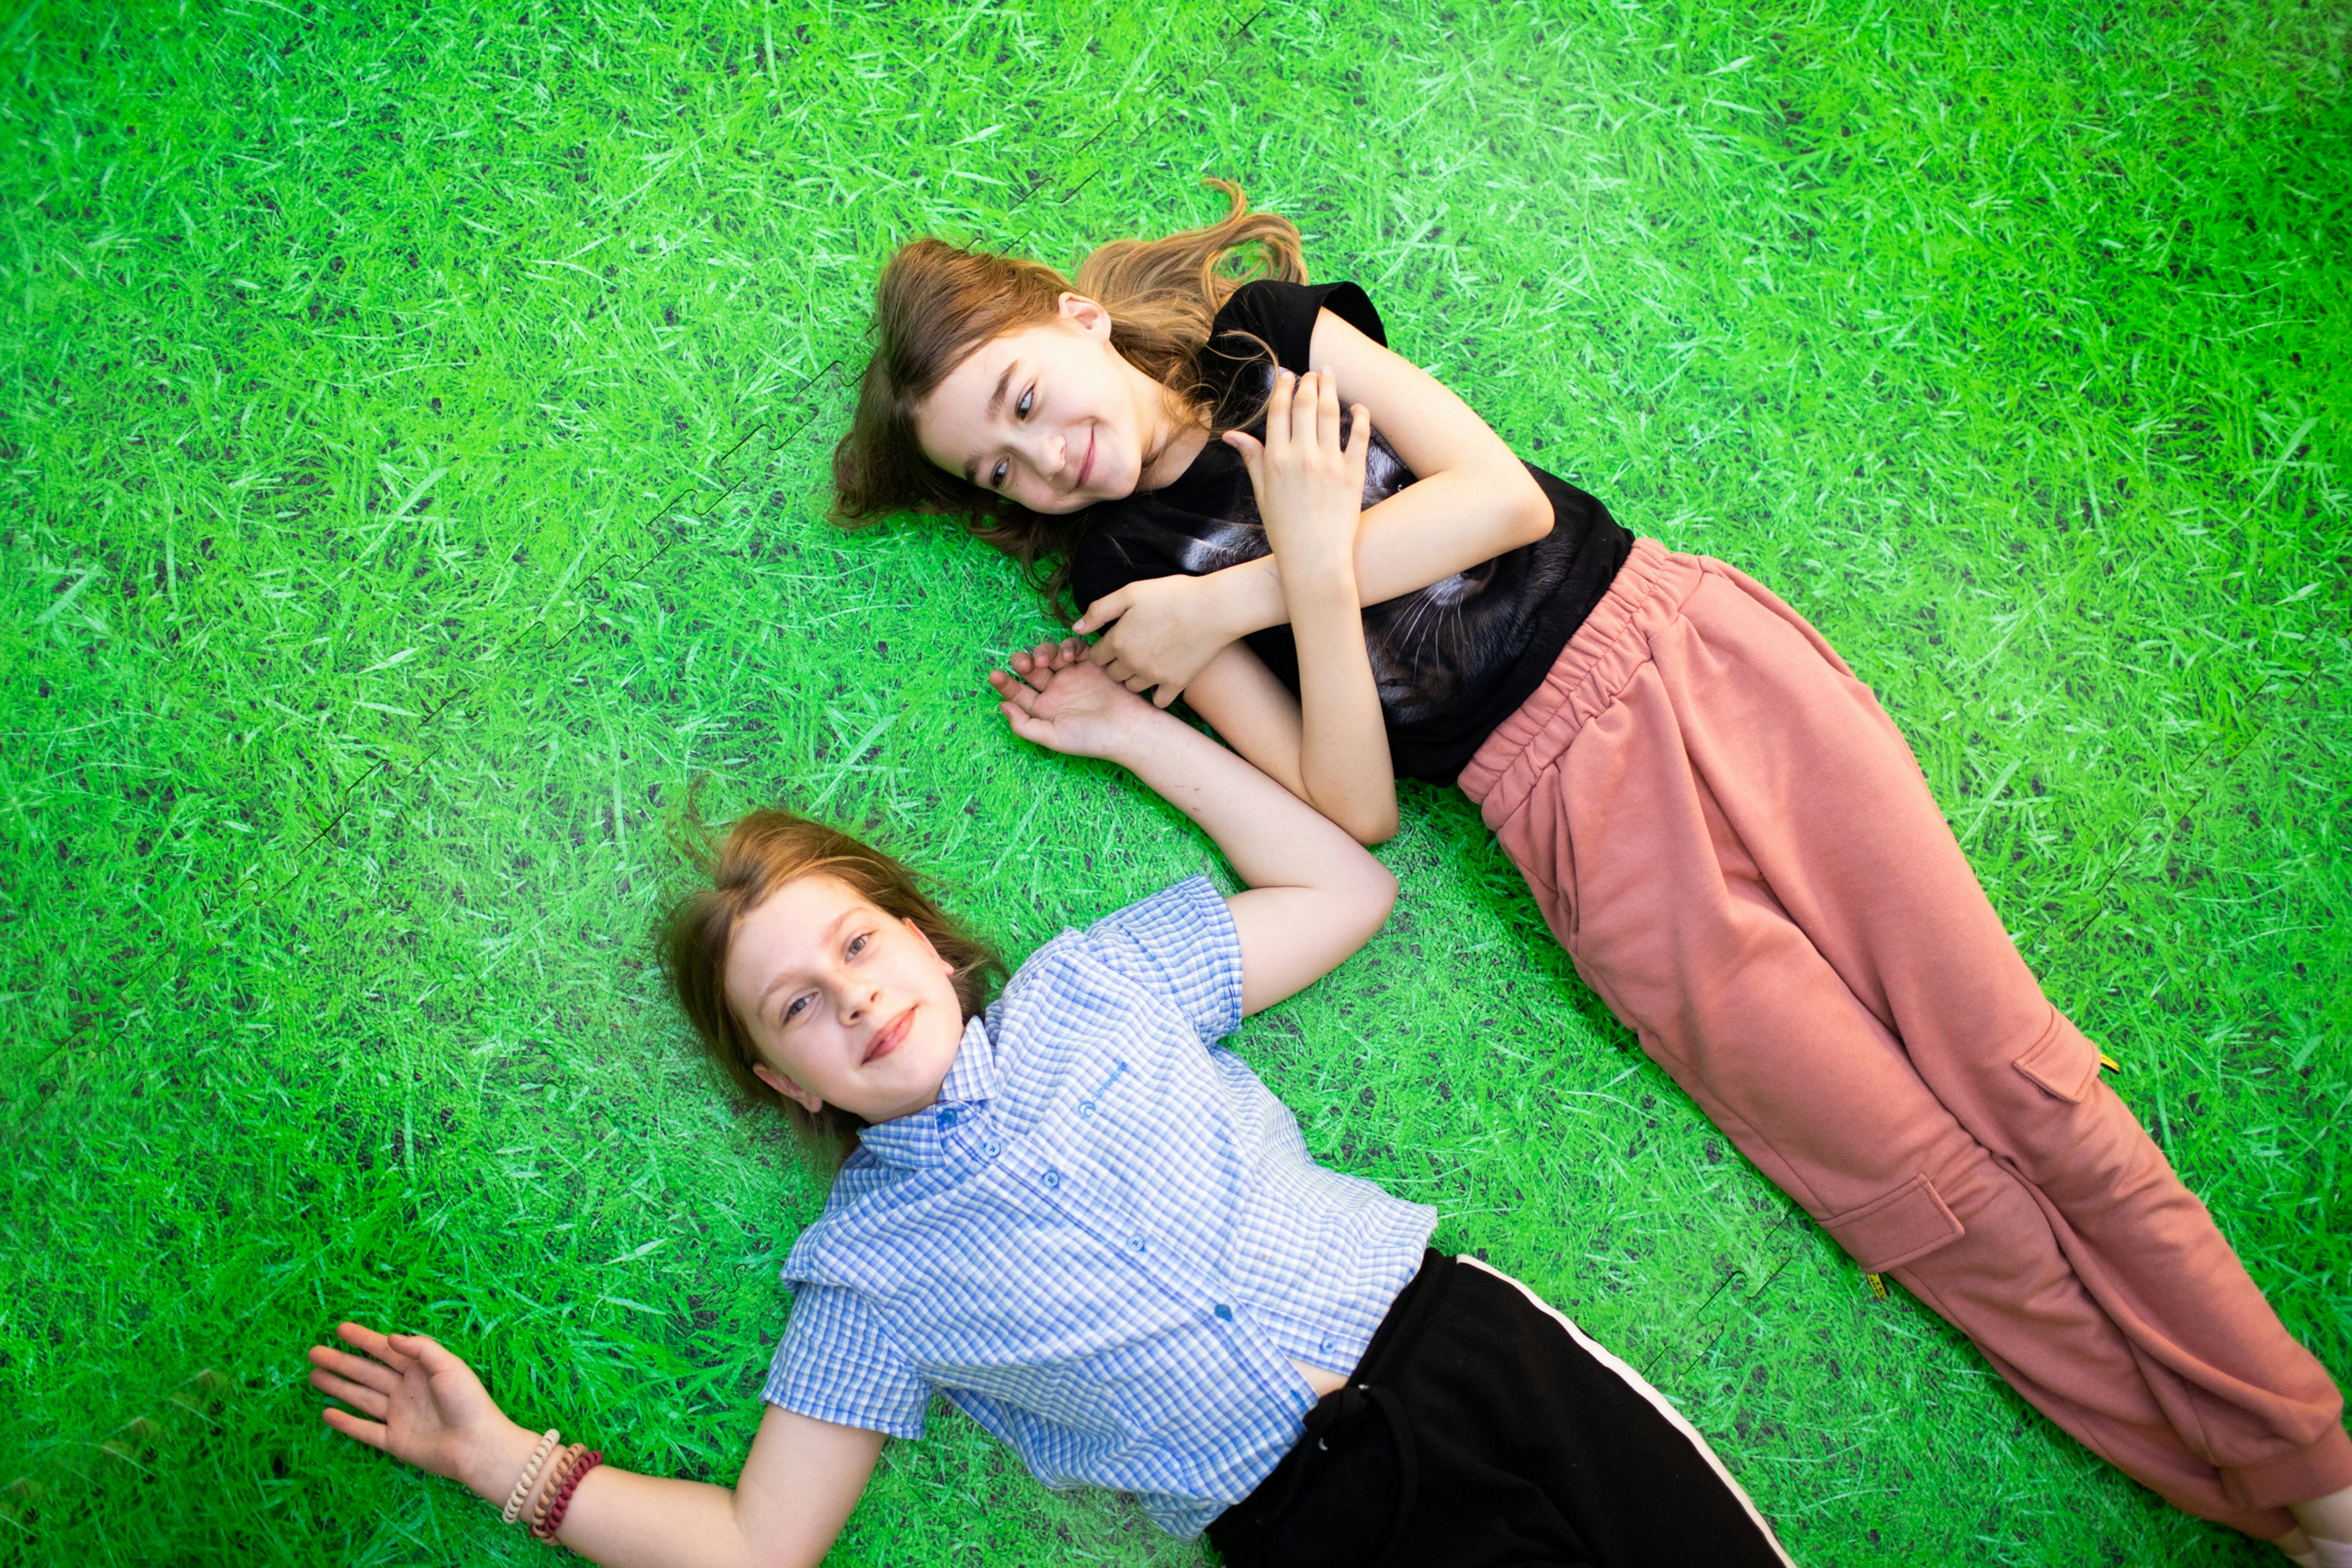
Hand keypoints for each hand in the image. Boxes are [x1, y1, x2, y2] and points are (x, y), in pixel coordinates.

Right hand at [308, 1322, 526, 1500]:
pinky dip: (346, 1423)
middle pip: (366, 1373)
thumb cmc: (468, 1401)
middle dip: (340, 1362)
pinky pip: (365, 1430)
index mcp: (420, 1370)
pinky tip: (327, 1413)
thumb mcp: (449, 1366)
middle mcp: (406, 1390)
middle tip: (314, 1352)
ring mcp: (398, 1416)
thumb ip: (421, 1349)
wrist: (477, 1445)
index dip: (363, 1340)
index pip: (385, 1350)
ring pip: (361, 1398)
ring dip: (338, 1387)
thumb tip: (391, 1336)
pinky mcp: (394, 1441)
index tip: (340, 1329)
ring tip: (314, 1376)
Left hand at [990, 639, 1162, 761]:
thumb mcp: (1053, 737)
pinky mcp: (1091, 663)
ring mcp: (1073, 674)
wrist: (1129, 728)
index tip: (996, 676)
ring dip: (1043, 652)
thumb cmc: (1092, 738)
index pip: (1018, 692)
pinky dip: (1068, 647)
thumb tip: (1001, 706)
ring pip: (1049, 654)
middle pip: (1030, 668)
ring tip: (1049, 661)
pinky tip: (1069, 656)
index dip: (1005, 683)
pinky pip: (1074, 648)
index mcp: (1044, 708)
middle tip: (1026, 665)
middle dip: (1023, 661)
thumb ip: (1025, 725)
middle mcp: (1056, 690)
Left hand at [1073, 574, 1234, 707]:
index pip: (1096, 657)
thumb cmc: (1172, 595)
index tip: (1117, 639)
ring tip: (1149, 661)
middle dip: (1117, 664)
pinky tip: (1162, 678)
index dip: (1105, 648)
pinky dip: (1157, 693)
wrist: (1213, 608)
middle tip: (1133, 649)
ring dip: (1135, 677)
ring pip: (1132, 688)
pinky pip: (1158, 701)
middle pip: (1112, 674)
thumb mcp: (1130, 592)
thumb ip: (1099, 610)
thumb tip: (1076, 628)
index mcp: (1117, 641)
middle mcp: (1131, 663)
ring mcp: (1153, 676)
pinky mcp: (1175, 684)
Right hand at [1222, 368, 1369, 581]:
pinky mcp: (1353, 473)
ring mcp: (1329, 463)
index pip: (1279, 410)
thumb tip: (1232, 434)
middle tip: (1313, 371)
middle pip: (1305, 404)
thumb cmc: (1285, 530)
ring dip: (1331, 388)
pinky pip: (1359, 436)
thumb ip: (1252, 458)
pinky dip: (1361, 417)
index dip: (1284, 387)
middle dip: (1309, 381)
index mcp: (1275, 459)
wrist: (1314, 560)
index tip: (1288, 374)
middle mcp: (1301, 456)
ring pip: (1331, 412)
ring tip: (1330, 376)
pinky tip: (1359, 407)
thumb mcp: (1262, 494)